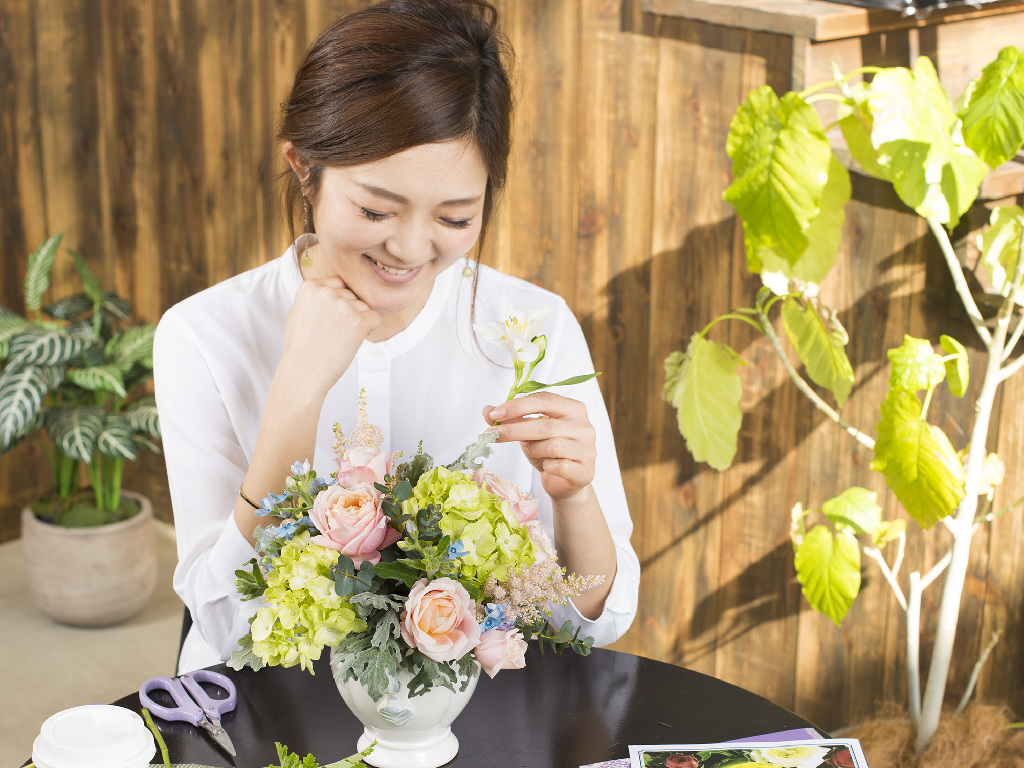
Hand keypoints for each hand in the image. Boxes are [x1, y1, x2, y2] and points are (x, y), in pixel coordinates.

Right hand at [282, 276, 380, 392]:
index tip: (331, 320)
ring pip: (365, 307)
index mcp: (310, 287)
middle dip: (349, 313)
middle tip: (333, 333)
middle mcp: (326, 292)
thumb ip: (315, 297)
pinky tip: (351, 341)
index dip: (340, 302)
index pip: (340, 284)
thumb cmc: (301, 347)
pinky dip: (368, 331)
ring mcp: (342, 306)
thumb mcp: (298, 312)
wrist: (303, 373)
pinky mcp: (357, 321)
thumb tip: (332, 289)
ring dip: (358, 323)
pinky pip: (375, 318)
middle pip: (353, 295)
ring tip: (339, 339)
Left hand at [483, 391, 595, 500]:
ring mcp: (588, 449)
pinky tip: (547, 466)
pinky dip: (547, 466)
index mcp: (573, 408)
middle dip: (514, 430)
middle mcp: (584, 426)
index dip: (517, 406)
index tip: (494, 414)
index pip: (544, 400)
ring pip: (553, 446)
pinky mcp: (586, 471)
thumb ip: (510, 419)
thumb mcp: (527, 433)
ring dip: (534, 450)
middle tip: (491, 434)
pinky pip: (560, 466)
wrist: (563, 482)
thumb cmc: (547, 452)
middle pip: (545, 424)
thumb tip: (487, 410)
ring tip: (533, 452)